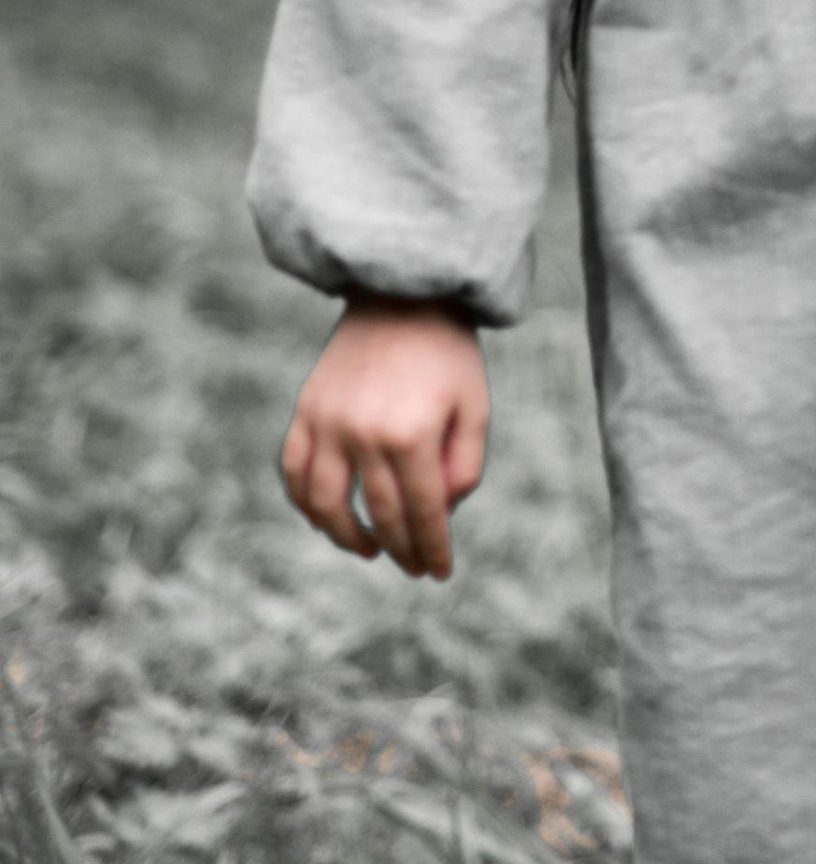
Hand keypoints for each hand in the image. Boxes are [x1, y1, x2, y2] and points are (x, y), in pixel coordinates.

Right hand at [279, 294, 488, 581]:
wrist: (402, 292)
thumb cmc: (447, 353)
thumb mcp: (473, 406)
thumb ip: (464, 465)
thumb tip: (440, 515)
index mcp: (412, 433)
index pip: (422, 513)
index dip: (432, 548)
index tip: (439, 571)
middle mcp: (363, 434)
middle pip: (379, 515)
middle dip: (400, 549)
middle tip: (415, 566)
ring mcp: (327, 423)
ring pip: (325, 506)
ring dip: (346, 538)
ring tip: (370, 548)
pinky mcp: (306, 410)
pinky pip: (294, 472)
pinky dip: (305, 503)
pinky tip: (327, 517)